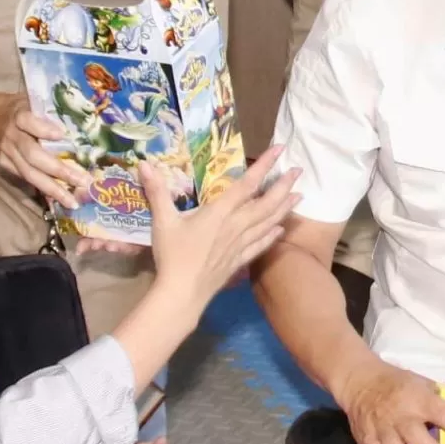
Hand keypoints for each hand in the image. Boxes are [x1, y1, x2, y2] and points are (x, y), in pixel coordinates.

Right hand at [0, 91, 89, 207]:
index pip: (28, 121)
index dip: (43, 129)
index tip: (61, 135)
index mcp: (19, 115)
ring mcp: (6, 152)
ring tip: (72, 201)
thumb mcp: (37, 102)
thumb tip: (90, 123)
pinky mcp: (5, 165)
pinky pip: (25, 179)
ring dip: (52, 188)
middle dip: (58, 170)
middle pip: (33, 155)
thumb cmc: (26, 108)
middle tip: (82, 181)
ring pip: (29, 173)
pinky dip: (43, 189)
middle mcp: (11, 135)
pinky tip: (60, 198)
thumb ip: (56, 111)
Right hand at [144, 145, 299, 304]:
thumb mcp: (162, 221)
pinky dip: (273, 235)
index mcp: (220, 212)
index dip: (265, 166)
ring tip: (300, 195)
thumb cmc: (172, 255)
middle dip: (284, 185)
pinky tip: (281, 229)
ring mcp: (241, 244)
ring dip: (285, 207)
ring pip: (268, 222)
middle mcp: (237, 225)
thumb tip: (144, 164)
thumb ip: (157, 191)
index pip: (247, 184)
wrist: (182, 293)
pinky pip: (261, 245)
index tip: (279, 150)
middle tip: (299, 170)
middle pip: (266, 203)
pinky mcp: (240, 261)